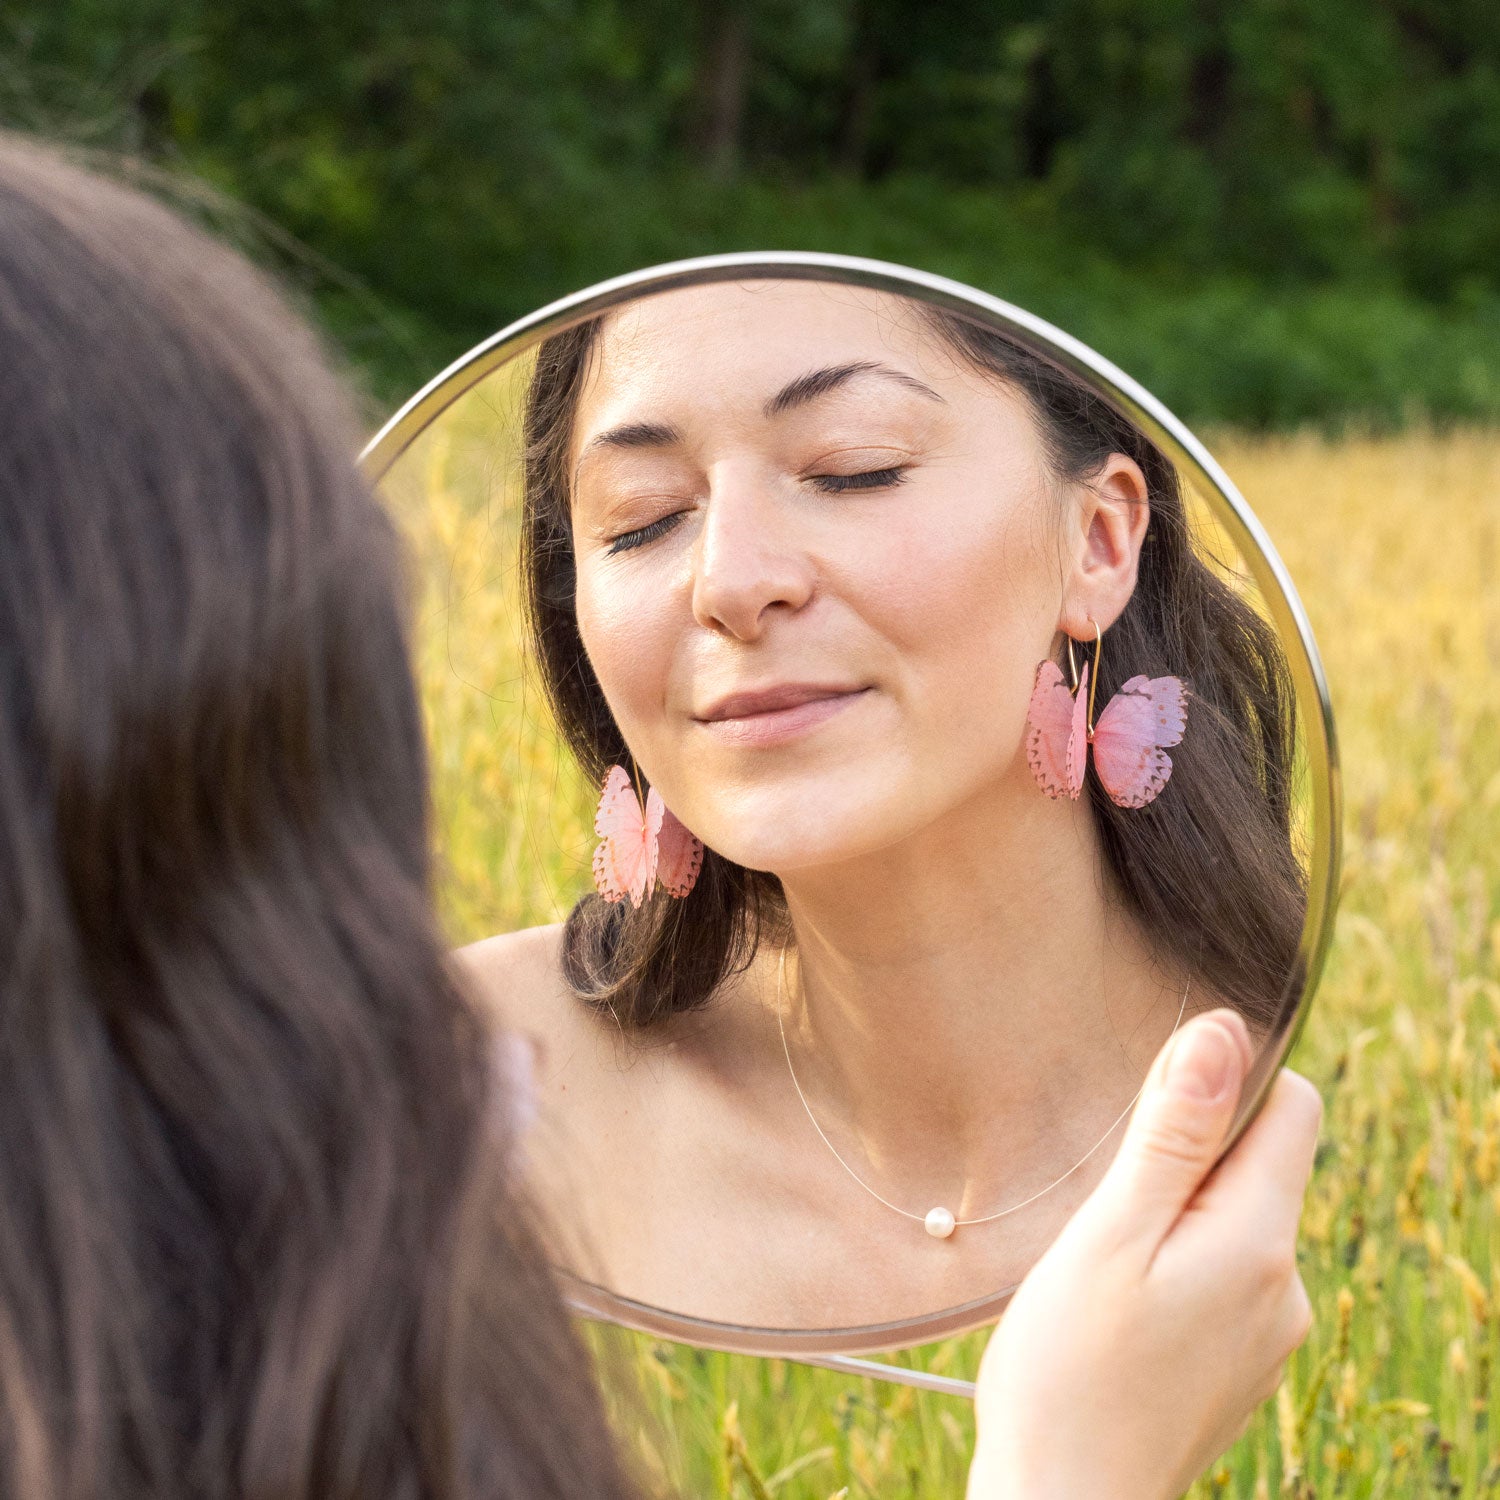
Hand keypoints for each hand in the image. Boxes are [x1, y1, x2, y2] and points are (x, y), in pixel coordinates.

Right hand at [967, 1008, 1323, 1499]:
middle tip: (1107, 1200)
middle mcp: (1285, 1284)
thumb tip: (1223, 1032)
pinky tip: (1118, 1302)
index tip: (1153, 1105)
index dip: (1229, 1079)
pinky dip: (1177, 1261)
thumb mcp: (1110, 1234)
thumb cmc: (1068, 1371)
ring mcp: (1268, 1331)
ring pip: (1236, 1218)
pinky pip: (1225, 1271)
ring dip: (1177, 1210)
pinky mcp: (1242, 1363)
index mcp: (1259, 1241)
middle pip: (1261, 1161)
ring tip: (1103, 1259)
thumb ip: (1172, 1134)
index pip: (1294, 1107)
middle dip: (1188, 1151)